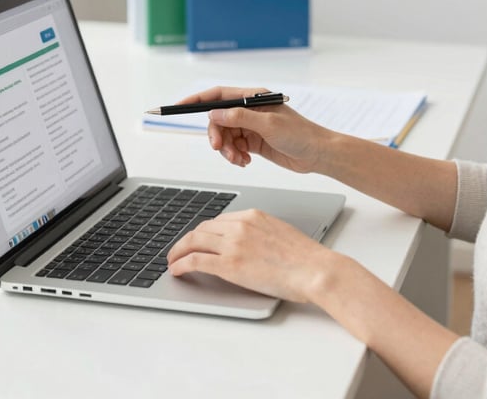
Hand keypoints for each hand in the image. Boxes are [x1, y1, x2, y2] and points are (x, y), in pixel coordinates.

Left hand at [166, 209, 332, 302]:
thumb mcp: (279, 233)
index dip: (203, 232)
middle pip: (202, 228)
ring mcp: (234, 244)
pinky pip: (196, 260)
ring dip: (178, 251)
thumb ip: (259, 234)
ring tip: (172, 261)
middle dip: (186, 239)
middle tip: (178, 250)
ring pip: (194, 241)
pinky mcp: (230, 264)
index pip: (218, 220)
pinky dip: (181, 264)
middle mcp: (240, 225)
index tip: (197, 240)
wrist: (315, 269)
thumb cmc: (305, 258)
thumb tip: (248, 245)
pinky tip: (176, 270)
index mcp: (253, 215)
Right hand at [177, 86, 333, 171]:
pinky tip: (245, 162)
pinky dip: (235, 156)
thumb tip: (215, 113)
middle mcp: (250, 110)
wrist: (318, 154)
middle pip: (218, 119)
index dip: (196, 100)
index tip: (178, 106)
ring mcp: (251, 126)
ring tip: (238, 159)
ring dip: (227, 150)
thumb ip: (240, 118)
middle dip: (216, 135)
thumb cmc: (301, 134)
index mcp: (253, 98)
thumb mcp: (269, 124)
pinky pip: (233, 147)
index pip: (218, 95)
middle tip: (220, 148)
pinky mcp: (253, 142)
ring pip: (225, 136)